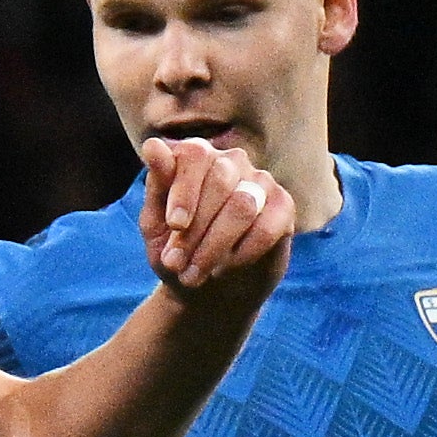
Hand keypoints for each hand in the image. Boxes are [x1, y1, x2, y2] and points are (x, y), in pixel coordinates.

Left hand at [135, 135, 296, 309]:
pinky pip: (266, 227)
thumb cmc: (176, 251)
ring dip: (214, 246)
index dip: (184, 190)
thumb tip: (153, 144)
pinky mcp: (284, 207)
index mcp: (197, 159)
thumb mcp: (155, 224)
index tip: (174, 226)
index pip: (194, 155)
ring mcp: (261, 182)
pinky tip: (225, 268)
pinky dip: (241, 254)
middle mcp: (232, 162)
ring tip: (195, 274)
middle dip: (194, 230)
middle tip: (176, 264)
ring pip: (243, 206)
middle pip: (219, 181)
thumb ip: (156, 187)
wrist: (206, 291)